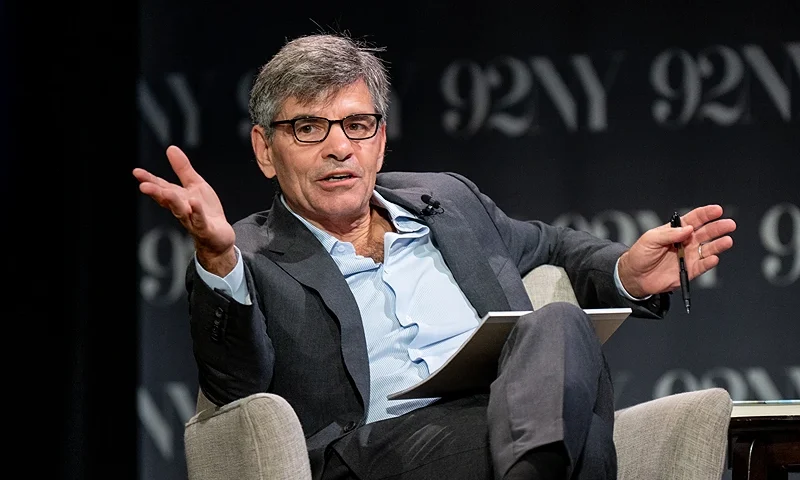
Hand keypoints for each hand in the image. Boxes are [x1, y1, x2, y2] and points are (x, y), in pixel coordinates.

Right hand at [133, 145, 236, 275]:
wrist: (219, 237)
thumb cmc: (205, 211)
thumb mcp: (195, 185)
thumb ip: (183, 169)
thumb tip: (170, 148)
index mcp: (178, 198)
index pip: (161, 188)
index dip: (149, 180)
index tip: (136, 172)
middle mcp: (182, 209)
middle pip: (167, 200)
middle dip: (156, 192)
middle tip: (144, 186)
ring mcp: (192, 220)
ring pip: (180, 211)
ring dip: (173, 202)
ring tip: (167, 192)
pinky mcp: (205, 229)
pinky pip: (200, 220)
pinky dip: (197, 212)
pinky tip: (193, 203)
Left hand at [618, 205, 735, 297]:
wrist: (635, 276)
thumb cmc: (640, 254)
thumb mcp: (650, 239)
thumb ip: (669, 234)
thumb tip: (687, 229)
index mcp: (676, 230)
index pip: (694, 219)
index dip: (706, 214)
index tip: (717, 210)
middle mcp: (686, 242)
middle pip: (706, 233)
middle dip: (718, 227)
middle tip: (729, 224)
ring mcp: (689, 256)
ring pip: (708, 248)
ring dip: (718, 244)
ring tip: (727, 241)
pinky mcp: (689, 270)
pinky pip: (702, 266)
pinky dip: (709, 262)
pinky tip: (713, 258)